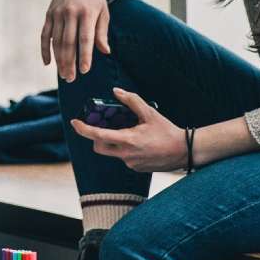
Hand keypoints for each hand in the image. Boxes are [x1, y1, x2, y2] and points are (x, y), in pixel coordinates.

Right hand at [42, 0, 110, 81]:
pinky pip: (45, 35)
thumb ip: (102, 32)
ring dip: (59, 60)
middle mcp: (71, 13)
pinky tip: (48, 63)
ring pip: (56, 41)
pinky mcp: (49, 15)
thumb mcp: (103, 12)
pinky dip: (45, 50)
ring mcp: (58, 14)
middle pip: (69, 43)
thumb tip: (105, 52)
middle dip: (69, 62)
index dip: (84, 55)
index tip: (84, 70)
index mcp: (87, 12)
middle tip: (70, 79)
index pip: (85, 38)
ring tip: (63, 74)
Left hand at [70, 88, 185, 171]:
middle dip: (97, 137)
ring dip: (113, 142)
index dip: (83, 129)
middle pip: (99, 147)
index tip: (74, 122)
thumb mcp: (150, 113)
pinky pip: (123, 157)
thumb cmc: (167, 131)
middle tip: (103, 127)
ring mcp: (130, 163)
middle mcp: (125, 155)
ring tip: (129, 132)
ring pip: (112, 152)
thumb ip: (132, 101)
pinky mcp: (136, 168)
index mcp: (127, 140)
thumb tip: (116, 92)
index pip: (98, 136)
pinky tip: (140, 142)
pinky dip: (125, 148)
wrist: (184, 151)